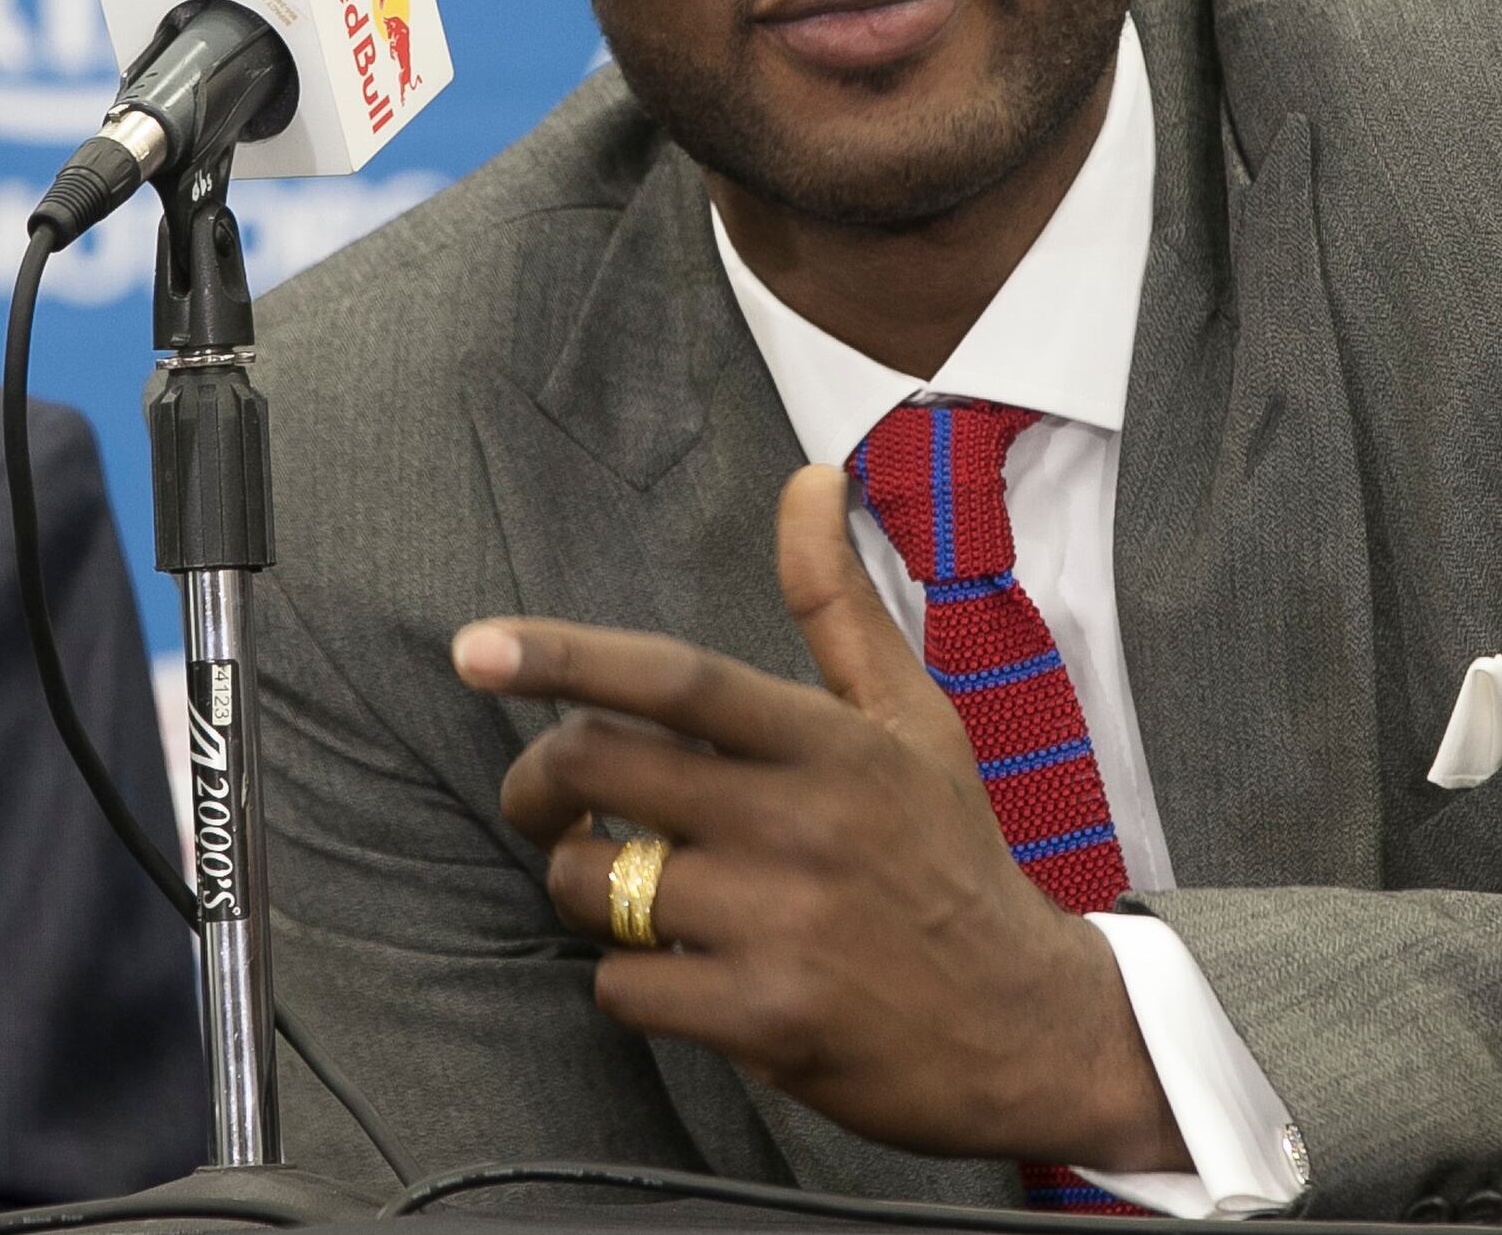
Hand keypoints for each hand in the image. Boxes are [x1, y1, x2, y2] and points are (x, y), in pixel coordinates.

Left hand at [451, 465, 1191, 1171]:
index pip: (676, 679)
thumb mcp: (915, 720)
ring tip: (636, 895)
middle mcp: (806, 822)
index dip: (565, 657)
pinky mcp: (766, 1019)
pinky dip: (630, 977)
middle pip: (599, 770)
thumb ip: (840, 604)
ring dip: (585, 889)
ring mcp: (784, 924)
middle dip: (536, 785)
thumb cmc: (951, 857)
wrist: (1026, 1025)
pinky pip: (622, 983)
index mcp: (836, 741)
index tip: (476, 649)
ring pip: (592, 884)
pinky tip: (686, 972)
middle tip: (541, 803)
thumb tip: (811, 477)